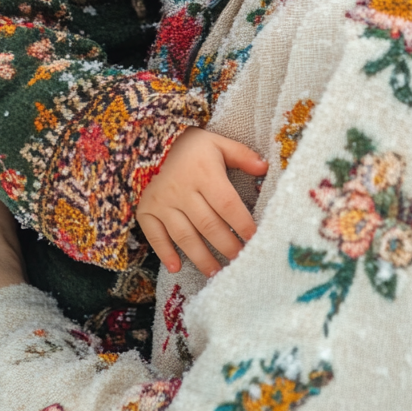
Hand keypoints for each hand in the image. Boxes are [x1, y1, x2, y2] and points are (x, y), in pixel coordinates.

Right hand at [136, 127, 267, 278]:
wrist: (146, 138)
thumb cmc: (188, 144)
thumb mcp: (217, 143)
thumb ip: (242, 155)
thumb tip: (265, 167)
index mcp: (204, 173)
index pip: (227, 203)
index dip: (242, 223)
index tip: (255, 239)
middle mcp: (182, 190)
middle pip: (208, 224)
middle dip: (226, 246)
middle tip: (240, 261)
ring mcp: (162, 202)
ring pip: (184, 235)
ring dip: (201, 257)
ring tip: (216, 273)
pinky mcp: (146, 209)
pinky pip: (155, 235)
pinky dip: (164, 252)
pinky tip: (176, 267)